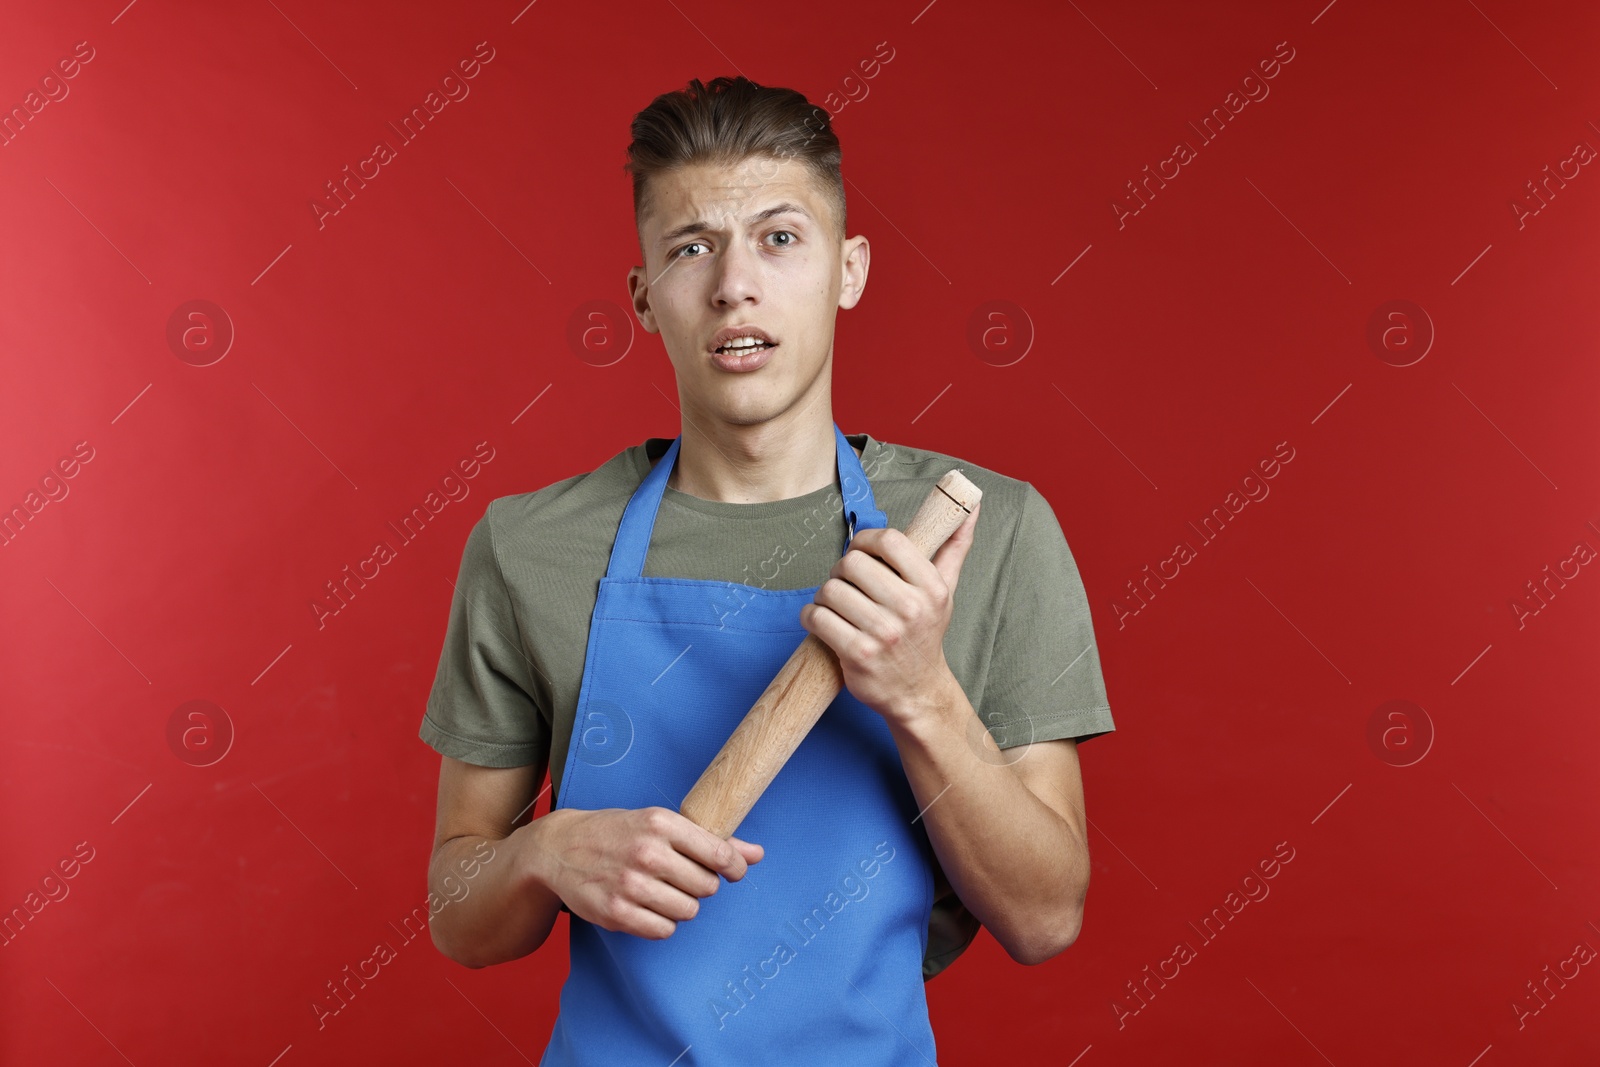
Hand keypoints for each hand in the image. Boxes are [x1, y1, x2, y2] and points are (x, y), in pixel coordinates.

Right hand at [531, 807, 762, 938]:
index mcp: (661, 823)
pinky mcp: (615, 913)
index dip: (734, 867)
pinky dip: (662, 923)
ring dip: (681, 905)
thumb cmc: (618, 832)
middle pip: (707, 887)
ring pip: (688, 911)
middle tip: (681, 877)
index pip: (720, 853)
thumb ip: (711, 840)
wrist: (559, 847)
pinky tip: (648, 907)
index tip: (732, 871)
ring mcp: (630, 884)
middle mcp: (647, 852)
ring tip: (662, 891)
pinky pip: (663, 930)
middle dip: (701, 885)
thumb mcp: (661, 824)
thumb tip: (757, 854)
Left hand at [800, 500, 980, 722]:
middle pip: (852, 563)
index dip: (864, 541)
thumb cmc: (925, 634)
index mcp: (931, 588)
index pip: (889, 540)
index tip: (859, 552)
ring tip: (834, 605)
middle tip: (845, 583)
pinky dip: (811, 616)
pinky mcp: (858, 655)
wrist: (917, 692)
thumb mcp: (945, 590)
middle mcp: (910, 609)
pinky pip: (818, 619)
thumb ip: (954, 545)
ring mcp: (883, 634)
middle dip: (840, 570)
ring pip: (830, 590)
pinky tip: (822, 621)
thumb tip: (971, 505)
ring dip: (824, 596)